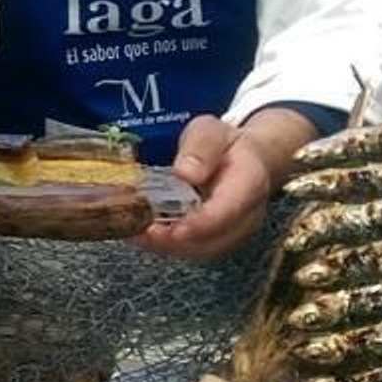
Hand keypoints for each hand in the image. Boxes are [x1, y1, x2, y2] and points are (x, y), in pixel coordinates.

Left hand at [135, 115, 275, 260]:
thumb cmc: (226, 144)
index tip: (170, 229)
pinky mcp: (216, 238)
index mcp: (248, 184)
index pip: (226, 211)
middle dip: (172, 241)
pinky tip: (140, 232)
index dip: (197, 224)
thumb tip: (184, 173)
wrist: (245, 159)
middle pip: (211, 240)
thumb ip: (201, 148)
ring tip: (132, 231)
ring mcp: (231, 231)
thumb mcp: (212, 131)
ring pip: (200, 250)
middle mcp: (245, 216)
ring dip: (164, 246)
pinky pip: (192, 248)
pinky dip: (165, 245)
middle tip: (136, 231)